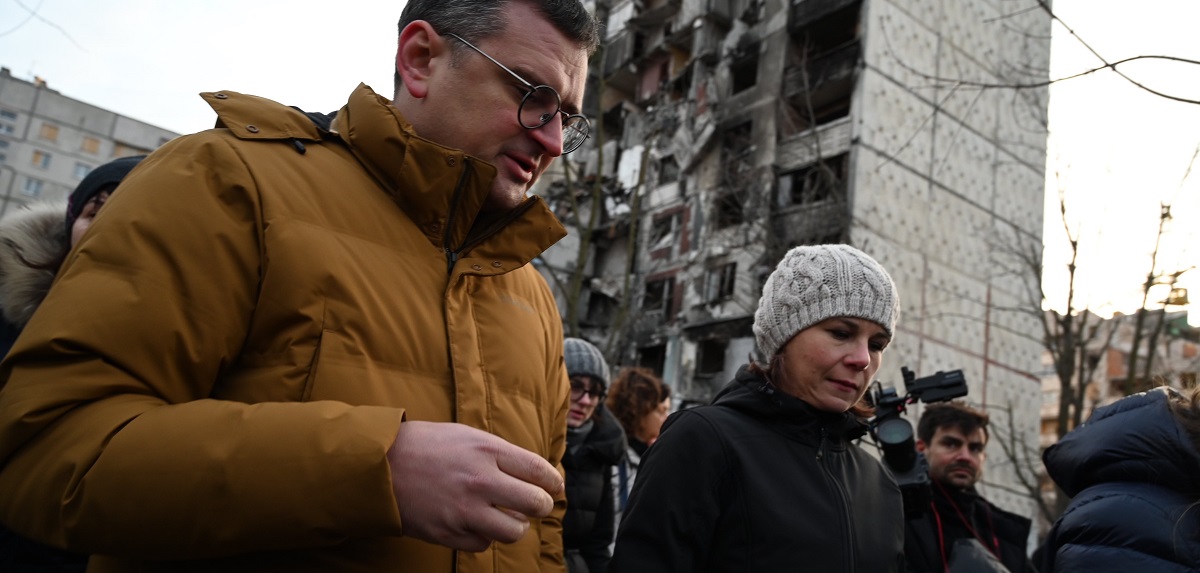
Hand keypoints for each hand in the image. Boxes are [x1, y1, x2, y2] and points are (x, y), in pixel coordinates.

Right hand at [387, 421, 562, 551]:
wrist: (377, 466)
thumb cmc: (425, 446)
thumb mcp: (465, 435)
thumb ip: (500, 453)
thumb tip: (534, 473)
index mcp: (486, 450)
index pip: (538, 470)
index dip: (553, 481)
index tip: (554, 486)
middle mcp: (479, 481)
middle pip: (535, 503)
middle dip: (541, 505)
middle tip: (536, 504)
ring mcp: (463, 510)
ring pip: (513, 531)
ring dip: (516, 525)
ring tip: (508, 516)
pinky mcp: (447, 532)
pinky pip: (483, 544)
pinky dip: (485, 536)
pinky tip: (477, 523)